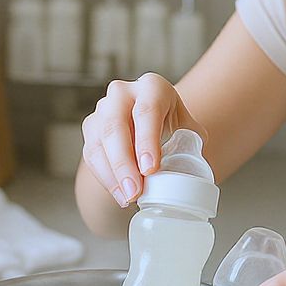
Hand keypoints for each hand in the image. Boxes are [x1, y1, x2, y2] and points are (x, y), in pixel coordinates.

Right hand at [80, 73, 206, 207]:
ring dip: (112, 174)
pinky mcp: (91, 128)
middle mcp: (122, 93)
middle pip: (115, 126)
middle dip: (124, 163)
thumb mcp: (187, 129)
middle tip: (135, 191)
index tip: (150, 169)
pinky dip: (105, 178)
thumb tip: (195, 176)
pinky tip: (119, 194)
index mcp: (152, 87)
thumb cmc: (172, 124)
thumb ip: (192, 147)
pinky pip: (92, 155)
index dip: (147, 140)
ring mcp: (102, 109)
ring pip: (99, 142)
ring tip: (128, 198)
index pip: (146, 111)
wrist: (150, 121)